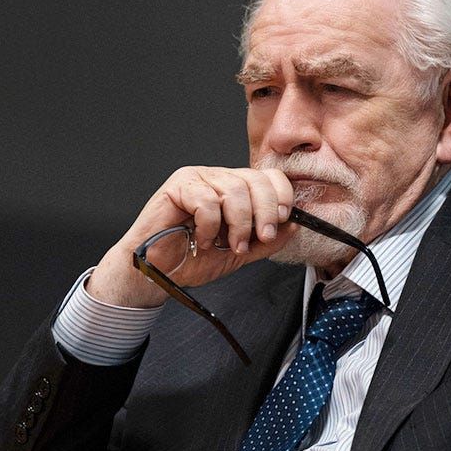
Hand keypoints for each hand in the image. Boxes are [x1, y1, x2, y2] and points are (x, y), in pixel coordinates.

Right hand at [89, 166, 298, 307]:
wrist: (157, 273)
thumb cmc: (191, 259)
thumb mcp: (238, 254)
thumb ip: (265, 242)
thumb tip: (294, 227)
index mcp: (235, 190)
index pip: (268, 177)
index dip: (281, 195)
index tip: (284, 219)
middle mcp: (218, 179)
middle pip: (255, 180)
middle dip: (265, 212)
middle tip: (262, 236)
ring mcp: (198, 179)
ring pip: (234, 190)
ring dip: (238, 224)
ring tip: (228, 245)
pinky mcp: (178, 186)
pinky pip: (207, 200)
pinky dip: (209, 225)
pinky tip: (202, 238)